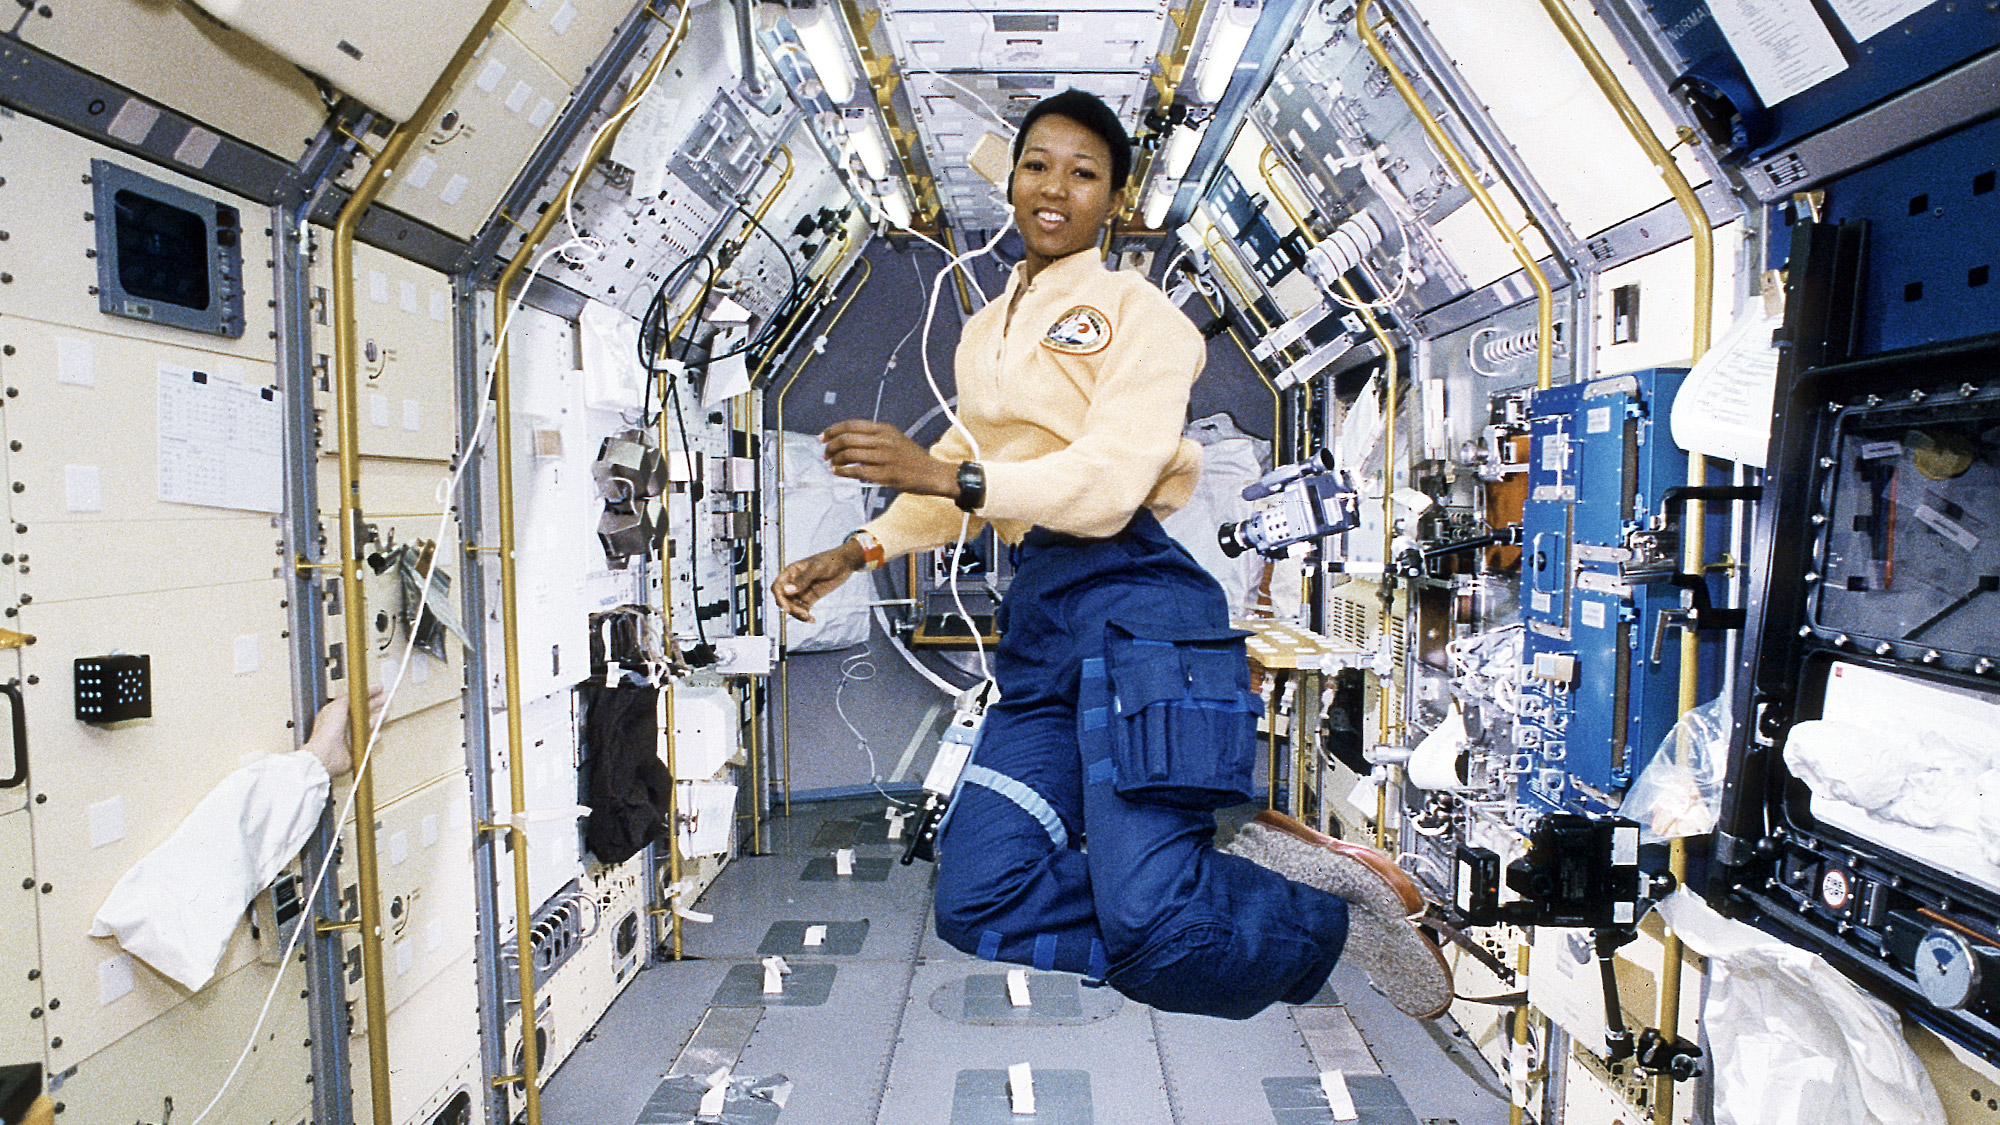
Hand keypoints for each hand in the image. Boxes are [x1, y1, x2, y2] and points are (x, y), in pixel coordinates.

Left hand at [303, 686, 386, 776]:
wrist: (326, 754)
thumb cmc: (327, 732)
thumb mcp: (336, 707)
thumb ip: (348, 698)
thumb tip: (356, 692)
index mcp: (337, 713)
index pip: (356, 700)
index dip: (368, 693)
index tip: (379, 687)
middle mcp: (344, 724)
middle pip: (364, 711)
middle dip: (377, 703)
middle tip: (387, 698)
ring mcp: (350, 736)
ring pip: (368, 725)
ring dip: (378, 719)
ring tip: (385, 714)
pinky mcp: (356, 748)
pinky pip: (369, 741)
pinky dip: (374, 737)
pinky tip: (378, 734)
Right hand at [774, 540, 865, 622]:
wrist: (845, 563)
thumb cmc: (830, 561)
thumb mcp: (816, 569)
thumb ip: (802, 580)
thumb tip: (786, 590)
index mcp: (791, 572)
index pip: (777, 587)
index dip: (779, 598)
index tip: (787, 608)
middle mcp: (793, 582)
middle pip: (783, 599)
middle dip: (790, 608)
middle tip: (803, 613)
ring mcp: (802, 591)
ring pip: (792, 606)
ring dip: (797, 614)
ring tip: (809, 617)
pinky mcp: (811, 598)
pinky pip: (803, 609)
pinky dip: (805, 616)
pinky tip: (812, 620)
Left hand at [821, 420, 960, 497]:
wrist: (932, 473)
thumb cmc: (912, 458)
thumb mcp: (895, 438)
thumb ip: (874, 437)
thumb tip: (847, 440)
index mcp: (884, 429)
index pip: (851, 424)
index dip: (833, 430)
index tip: (822, 437)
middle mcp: (883, 440)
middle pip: (847, 439)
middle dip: (831, 446)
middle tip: (825, 453)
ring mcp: (884, 458)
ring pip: (850, 454)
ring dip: (835, 459)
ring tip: (831, 464)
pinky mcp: (885, 474)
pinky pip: (857, 471)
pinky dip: (843, 471)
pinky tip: (838, 472)